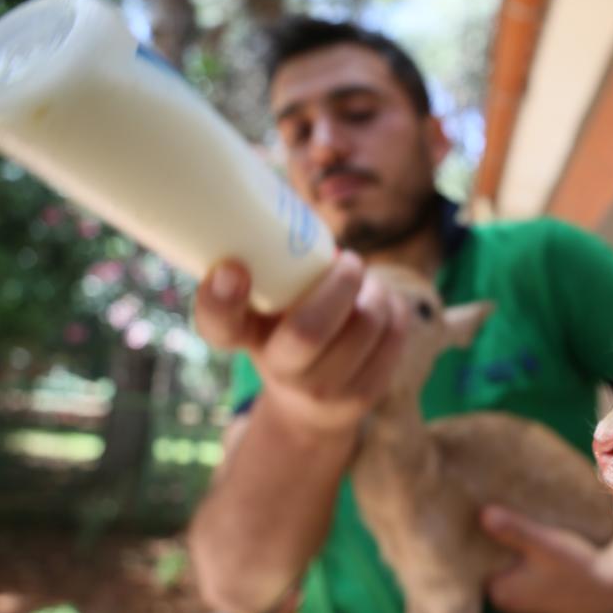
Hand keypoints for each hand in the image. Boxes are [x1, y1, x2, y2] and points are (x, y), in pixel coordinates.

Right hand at [194, 252, 407, 434]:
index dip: (220, 298)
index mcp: (244, 339)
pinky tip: (380, 302)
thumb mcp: (259, 307)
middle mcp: (279, 371)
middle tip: (349, 260)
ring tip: (367, 282)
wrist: (309, 404)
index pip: (219, 327)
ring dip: (374, 291)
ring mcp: (323, 389)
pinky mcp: (366, 393)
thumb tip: (281, 208)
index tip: (233, 267)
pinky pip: (393, 335)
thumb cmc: (283, 331)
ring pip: (365, 325)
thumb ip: (264, 266)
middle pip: (308, 331)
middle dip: (340, 283)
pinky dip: (393, 306)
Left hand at [480, 505, 612, 612]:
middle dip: (481, 539)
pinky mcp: (532, 592)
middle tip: (476, 502)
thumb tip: (483, 514)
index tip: (461, 509)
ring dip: (499, 544)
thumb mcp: (546, 544)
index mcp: (499, 591)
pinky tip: (516, 530)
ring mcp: (518, 597)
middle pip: (482, 562)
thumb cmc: (580, 565)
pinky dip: (512, 553)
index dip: (467, 536)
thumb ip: (515, 530)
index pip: (468, 561)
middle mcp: (503, 600)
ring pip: (498, 564)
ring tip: (494, 509)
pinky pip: (512, 568)